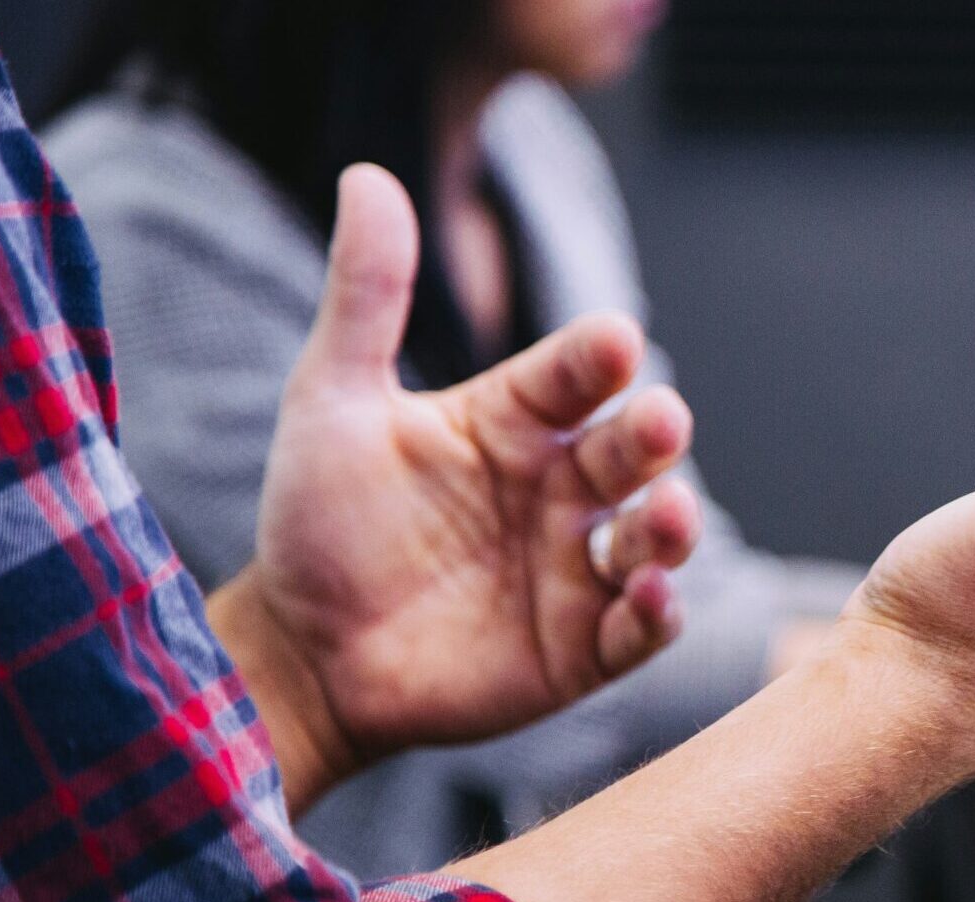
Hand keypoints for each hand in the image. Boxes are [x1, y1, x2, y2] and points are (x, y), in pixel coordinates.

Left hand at [209, 165, 702, 803]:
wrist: (301, 653)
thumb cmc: (319, 522)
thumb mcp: (332, 400)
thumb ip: (366, 296)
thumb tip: (368, 175)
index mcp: (515, 422)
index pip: (573, 375)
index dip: (596, 358)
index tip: (612, 340)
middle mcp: (560, 488)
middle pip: (629, 451)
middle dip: (653, 435)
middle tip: (660, 421)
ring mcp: (577, 568)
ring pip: (653, 536)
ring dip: (673, 526)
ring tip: (667, 516)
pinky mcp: (582, 648)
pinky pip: (639, 628)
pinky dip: (656, 614)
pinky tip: (648, 596)